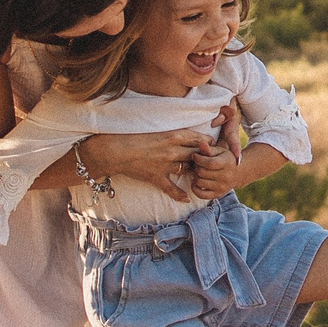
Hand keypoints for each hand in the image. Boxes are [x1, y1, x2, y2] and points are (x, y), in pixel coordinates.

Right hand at [79, 129, 212, 199]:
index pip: (198, 139)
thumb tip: (183, 133)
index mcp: (173, 135)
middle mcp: (173, 150)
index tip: (212, 144)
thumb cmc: (132, 135)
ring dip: (194, 172)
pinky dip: (179, 194)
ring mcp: (165, 165)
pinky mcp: (157, 177)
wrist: (115, 150)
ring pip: (187, 169)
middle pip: (196, 154)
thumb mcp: (155, 128)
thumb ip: (170, 131)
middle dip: (203, 157)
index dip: (207, 142)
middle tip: (209, 160)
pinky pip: (172, 188)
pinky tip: (187, 198)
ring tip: (199, 174)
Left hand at [188, 142, 241, 200]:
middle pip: (202, 172)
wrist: (239, 173)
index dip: (198, 159)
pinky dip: (195, 189)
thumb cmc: (225, 158)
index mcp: (226, 163)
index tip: (195, 156)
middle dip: (196, 166)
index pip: (209, 163)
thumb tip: (201, 143)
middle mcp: (225, 176)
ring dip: (195, 176)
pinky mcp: (218, 194)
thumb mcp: (220, 151)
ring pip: (200, 182)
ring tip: (197, 171)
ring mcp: (222, 187)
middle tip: (196, 164)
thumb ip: (209, 148)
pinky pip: (201, 195)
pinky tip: (196, 182)